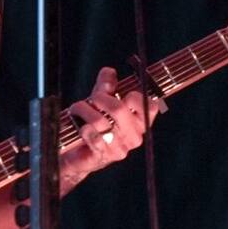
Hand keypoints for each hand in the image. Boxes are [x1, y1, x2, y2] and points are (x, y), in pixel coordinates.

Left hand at [61, 67, 161, 182]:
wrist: (79, 154)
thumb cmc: (95, 125)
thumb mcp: (101, 101)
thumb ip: (107, 85)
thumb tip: (109, 72)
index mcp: (140, 123)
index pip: (150, 106)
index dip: (134, 96)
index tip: (119, 94)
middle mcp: (134, 137)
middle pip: (119, 109)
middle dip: (100, 98)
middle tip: (92, 98)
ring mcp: (120, 148)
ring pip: (101, 121)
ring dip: (84, 110)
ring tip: (77, 109)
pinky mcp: (104, 156)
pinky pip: (93, 136)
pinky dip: (83, 128)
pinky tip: (81, 126)